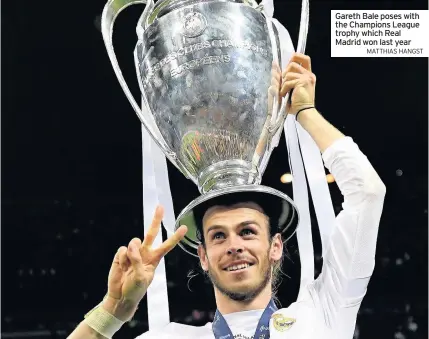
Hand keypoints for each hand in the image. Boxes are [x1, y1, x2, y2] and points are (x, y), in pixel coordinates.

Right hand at [102, 205, 186, 320]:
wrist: (120, 296)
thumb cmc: (135, 289)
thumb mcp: (141, 277)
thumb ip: (137, 260)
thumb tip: (132, 245)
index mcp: (154, 258)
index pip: (167, 245)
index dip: (175, 237)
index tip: (184, 228)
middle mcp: (145, 252)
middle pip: (151, 233)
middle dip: (156, 220)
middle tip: (160, 207)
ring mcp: (133, 252)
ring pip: (134, 241)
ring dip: (132, 252)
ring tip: (129, 266)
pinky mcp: (121, 254)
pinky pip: (122, 250)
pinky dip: (122, 258)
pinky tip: (121, 266)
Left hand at [280, 53, 315, 113]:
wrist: (304, 112)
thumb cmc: (297, 103)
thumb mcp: (292, 88)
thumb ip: (288, 78)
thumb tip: (276, 68)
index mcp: (308, 75)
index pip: (305, 59)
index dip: (296, 57)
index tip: (288, 62)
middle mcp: (309, 75)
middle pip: (293, 64)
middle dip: (284, 73)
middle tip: (283, 84)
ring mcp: (306, 77)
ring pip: (288, 74)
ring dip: (283, 84)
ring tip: (284, 92)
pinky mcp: (302, 81)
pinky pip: (287, 81)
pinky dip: (283, 89)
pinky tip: (284, 95)